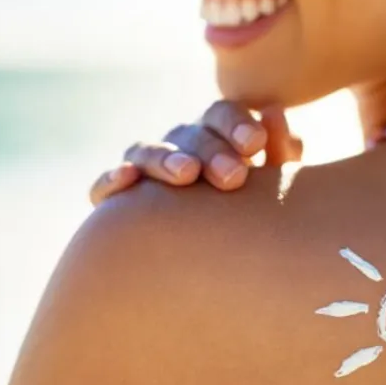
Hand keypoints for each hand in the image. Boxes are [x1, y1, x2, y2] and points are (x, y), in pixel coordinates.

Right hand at [89, 102, 302, 205]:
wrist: (214, 272)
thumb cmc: (252, 223)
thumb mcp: (271, 192)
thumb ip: (280, 155)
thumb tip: (274, 112)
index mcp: (216, 137)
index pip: (221, 115)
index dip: (236, 124)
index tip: (256, 144)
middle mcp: (177, 147)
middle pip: (188, 134)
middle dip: (210, 151)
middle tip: (233, 177)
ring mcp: (143, 170)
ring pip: (145, 150)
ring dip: (164, 158)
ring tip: (186, 175)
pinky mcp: (114, 200)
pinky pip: (106, 184)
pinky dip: (113, 178)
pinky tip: (127, 180)